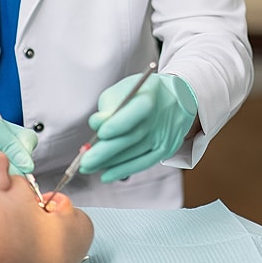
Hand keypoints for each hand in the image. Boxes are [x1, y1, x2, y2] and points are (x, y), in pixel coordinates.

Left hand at [79, 73, 197, 182]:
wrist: (176, 97)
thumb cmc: (143, 92)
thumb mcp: (125, 88)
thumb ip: (109, 104)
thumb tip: (96, 124)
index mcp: (149, 97)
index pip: (135, 112)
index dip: (118, 123)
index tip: (100, 132)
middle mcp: (159, 119)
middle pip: (131, 138)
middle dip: (105, 151)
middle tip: (84, 161)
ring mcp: (164, 137)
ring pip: (134, 153)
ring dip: (109, 163)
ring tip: (88, 166)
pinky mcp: (165, 150)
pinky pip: (142, 163)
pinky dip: (122, 170)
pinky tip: (106, 174)